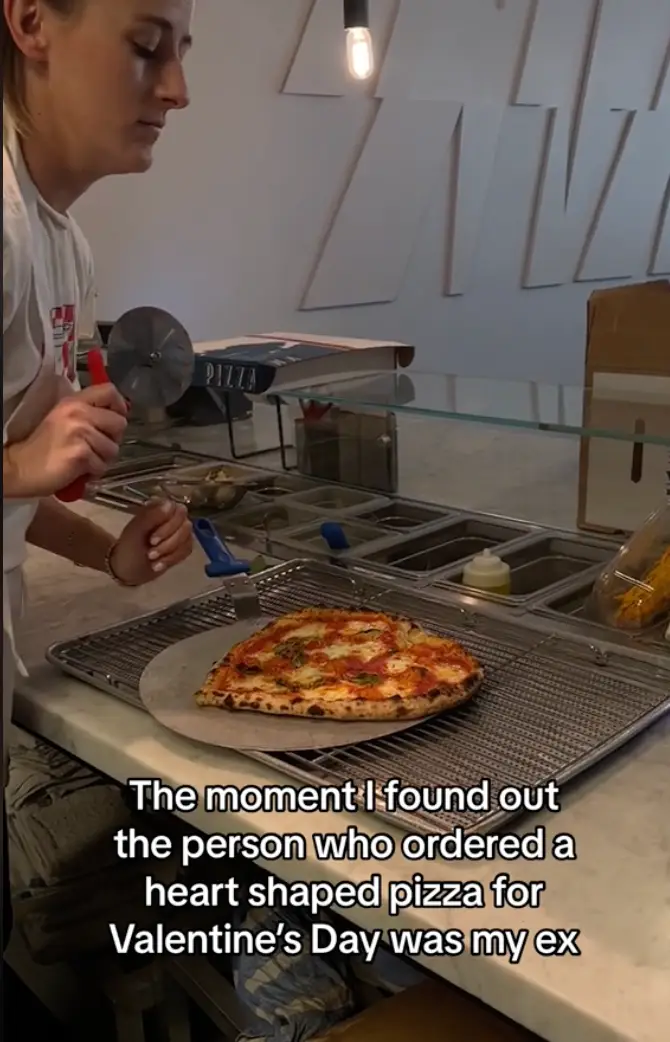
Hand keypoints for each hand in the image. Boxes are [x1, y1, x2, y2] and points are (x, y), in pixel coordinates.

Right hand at [4, 384, 127, 498]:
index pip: (110, 391)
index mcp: (74, 402)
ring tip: (84, 460)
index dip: (119, 406)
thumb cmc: (44, 446)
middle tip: (94, 447)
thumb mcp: (64, 419)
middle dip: (112, 439)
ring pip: (113, 449)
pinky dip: (93, 472)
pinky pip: (102, 465)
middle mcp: (79, 413)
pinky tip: (78, 470)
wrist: (21, 467)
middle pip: (120, 423)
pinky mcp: (81, 454)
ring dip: (102, 459)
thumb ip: (88, 414)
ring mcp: (80, 432)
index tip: (113, 420)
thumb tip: (118, 416)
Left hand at [109, 500, 192, 585]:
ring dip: (169, 552)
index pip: (176, 509)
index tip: (152, 540)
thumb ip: (151, 516)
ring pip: (187, 538)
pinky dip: (173, 559)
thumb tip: (170, 504)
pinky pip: (187, 550)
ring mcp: (178, 531)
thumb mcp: (135, 531)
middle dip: (168, 543)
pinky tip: (159, 565)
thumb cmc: (128, 549)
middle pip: (185, 525)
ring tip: (152, 558)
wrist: (127, 572)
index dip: (168, 526)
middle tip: (151, 553)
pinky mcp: (182, 546)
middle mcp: (171, 517)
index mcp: (158, 508)